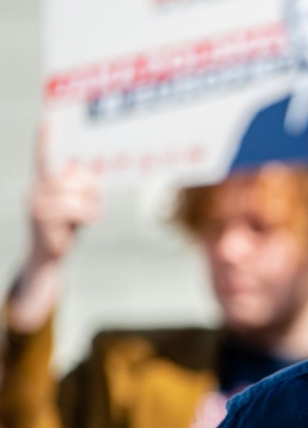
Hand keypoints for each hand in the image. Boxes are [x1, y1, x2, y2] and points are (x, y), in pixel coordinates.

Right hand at [27, 127, 100, 266]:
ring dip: (89, 203)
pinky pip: (71, 209)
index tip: (49, 120)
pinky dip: (86, 214)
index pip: (43, 157)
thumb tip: (90, 172)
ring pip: (71, 194)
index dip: (46, 139)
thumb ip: (78, 188)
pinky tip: (89, 220)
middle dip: (88, 187)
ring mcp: (35, 203)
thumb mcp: (74, 204)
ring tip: (92, 213)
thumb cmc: (65, 227)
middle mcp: (35, 189)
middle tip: (98, 198)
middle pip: (68, 178)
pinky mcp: (41, 218)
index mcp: (43, 183)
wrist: (49, 255)